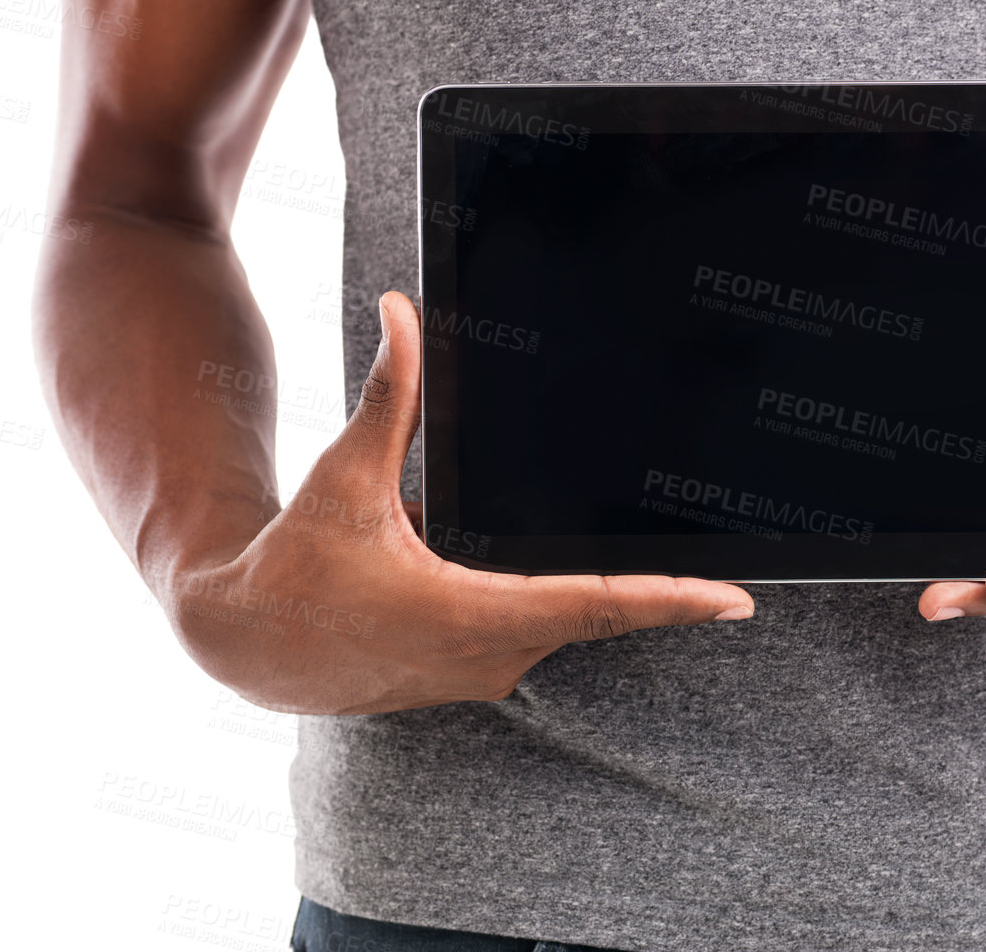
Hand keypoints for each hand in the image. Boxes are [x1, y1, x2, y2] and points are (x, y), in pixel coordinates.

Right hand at [169, 291, 755, 713]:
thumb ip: (390, 397)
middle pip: (601, 615)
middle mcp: (486, 654)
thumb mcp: (346, 477)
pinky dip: (571, 603)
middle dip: (665, 595)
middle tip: (731, 577)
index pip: (596, 605)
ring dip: (616, 597)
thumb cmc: (298, 564)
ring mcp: (482, 672)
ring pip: (573, 625)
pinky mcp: (473, 672)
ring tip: (681, 573)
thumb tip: (403, 313)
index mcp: (468, 612)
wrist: (252, 646)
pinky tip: (583, 575)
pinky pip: (543, 633)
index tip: (734, 600)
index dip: (671, 601)